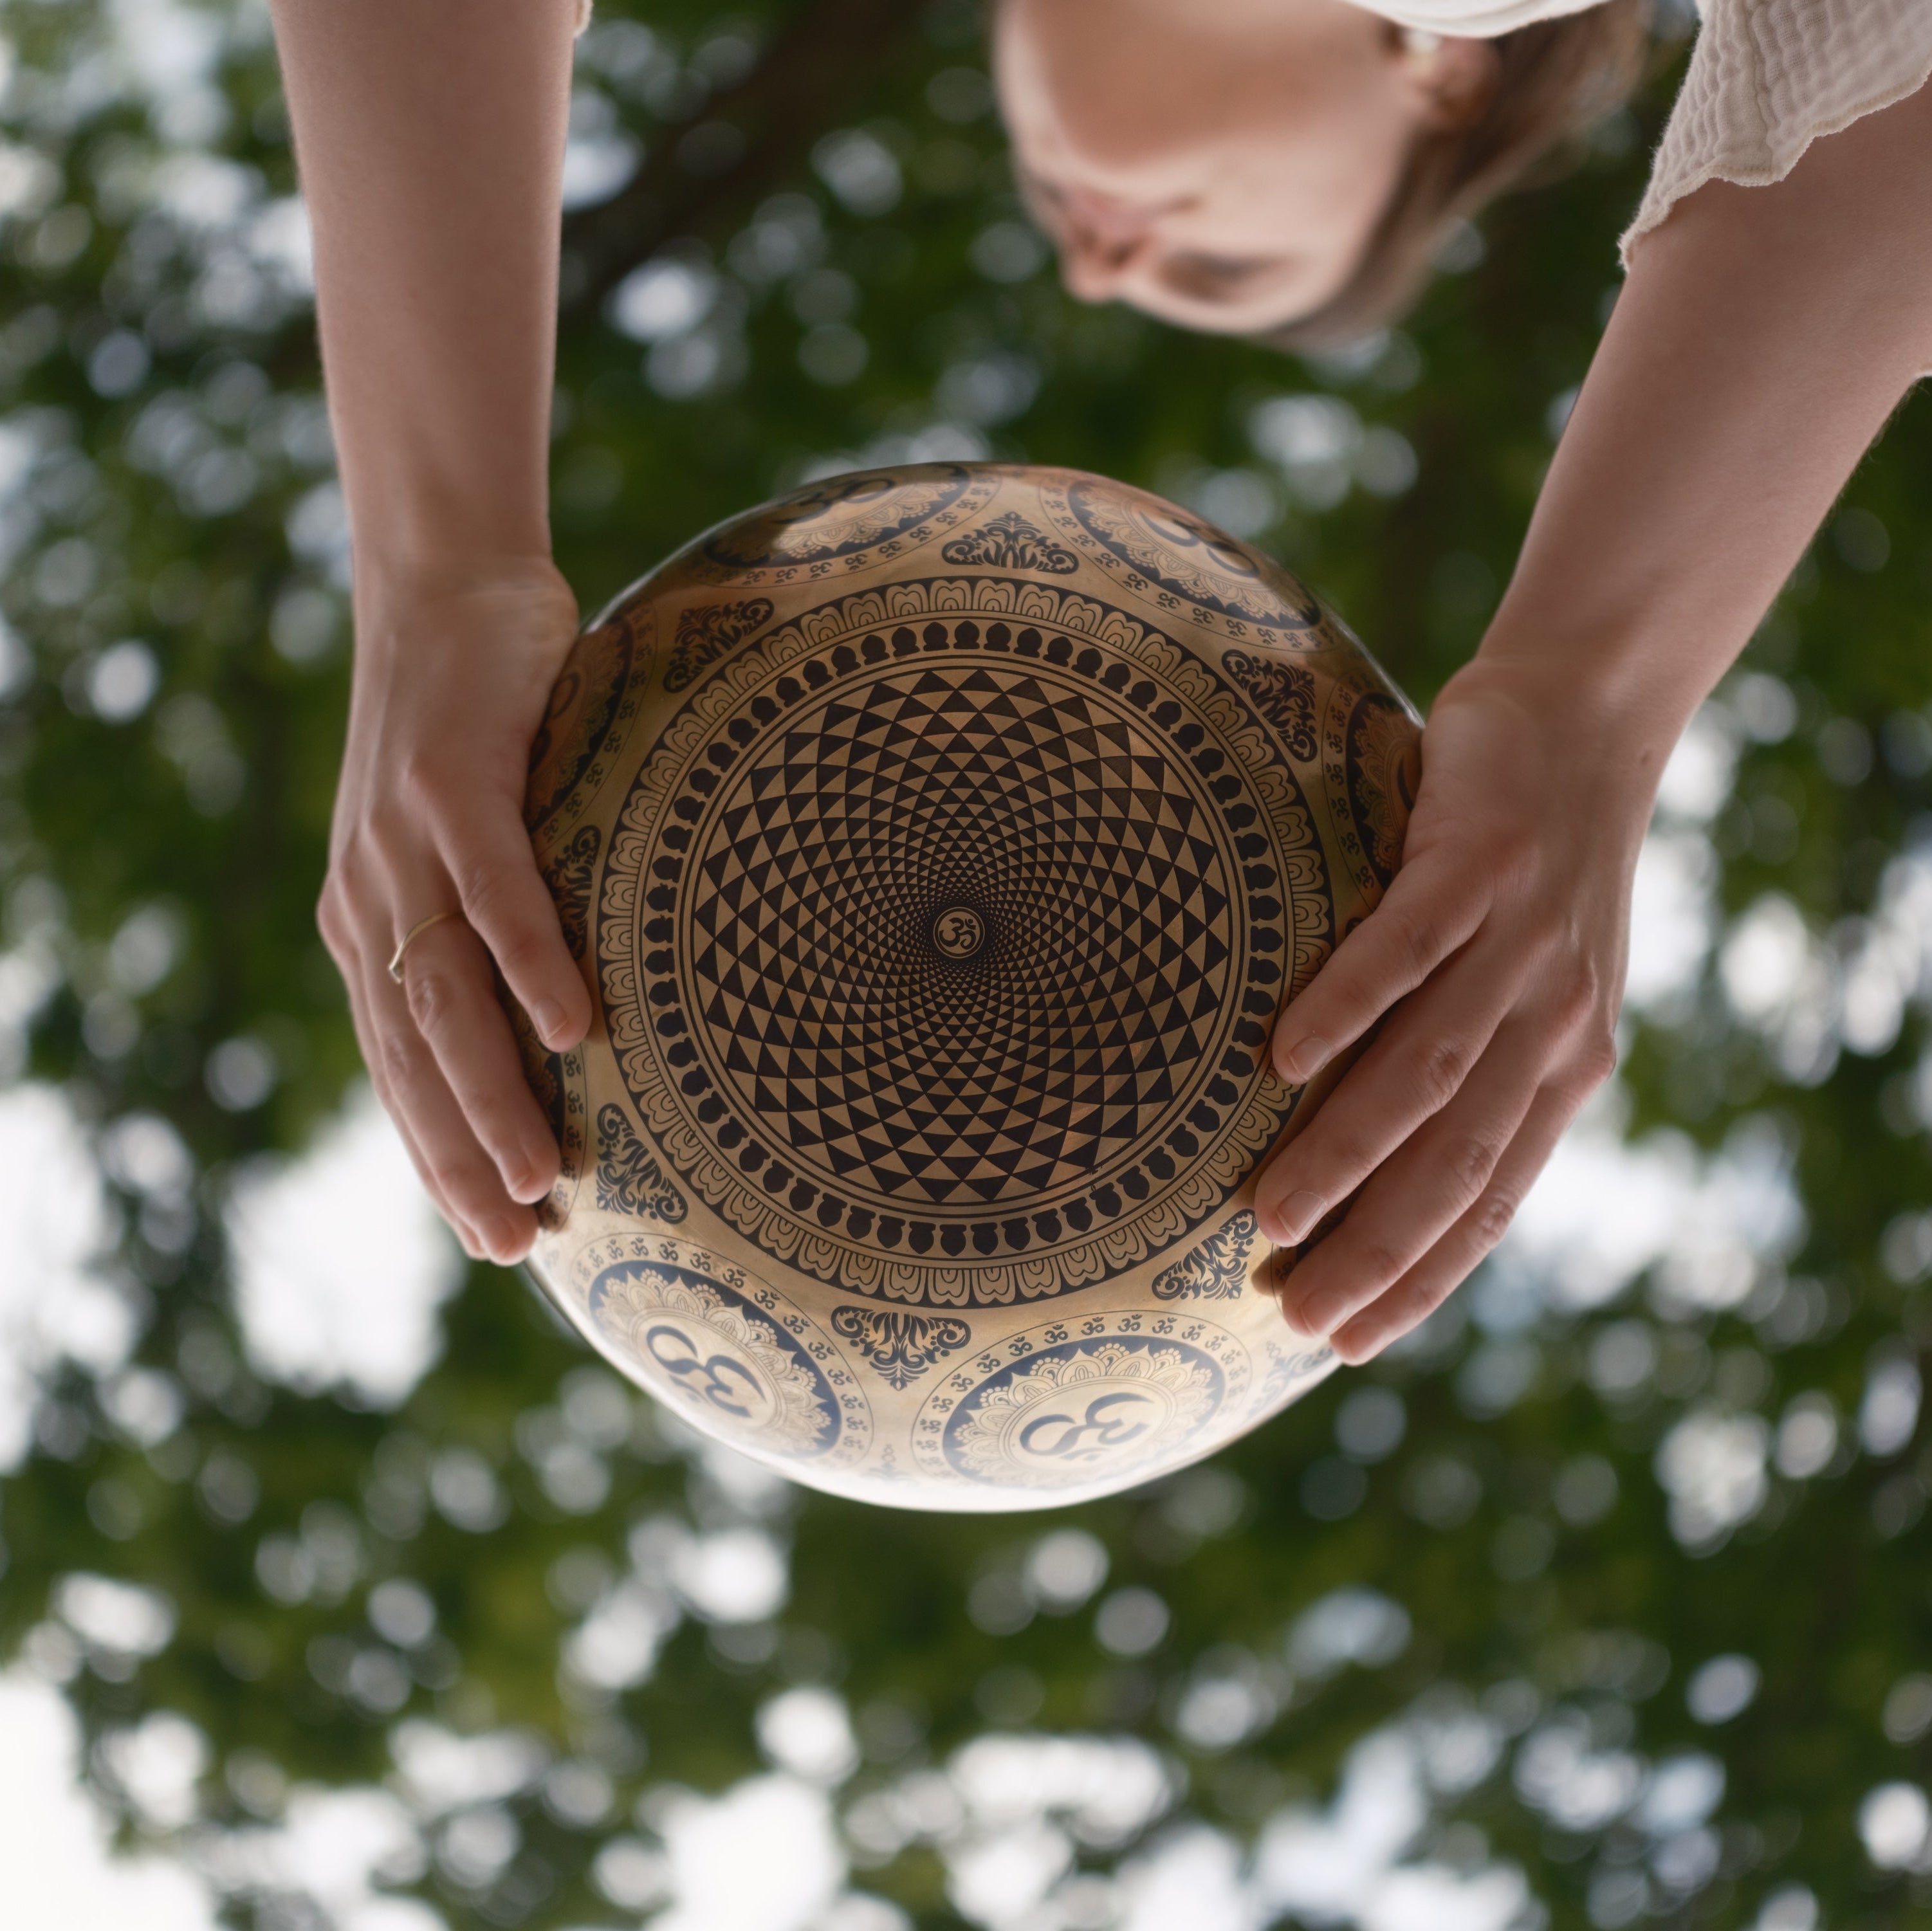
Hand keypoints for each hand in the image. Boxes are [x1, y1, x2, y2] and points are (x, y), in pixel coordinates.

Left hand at [318, 561, 591, 1263]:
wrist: (446, 586)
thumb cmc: (487, 721)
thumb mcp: (477, 837)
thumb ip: (501, 919)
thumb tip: (588, 1005)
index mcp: (372, 925)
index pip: (400, 1067)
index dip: (437, 1158)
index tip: (492, 1237)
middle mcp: (370, 901)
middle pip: (414, 1057)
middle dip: (459, 1159)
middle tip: (515, 1243)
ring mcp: (401, 845)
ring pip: (443, 996)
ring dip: (492, 1093)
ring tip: (543, 1173)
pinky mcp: (449, 786)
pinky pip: (496, 892)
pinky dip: (531, 963)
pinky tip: (576, 1027)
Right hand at [1254, 658, 1653, 1360]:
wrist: (1586, 723)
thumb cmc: (1528, 866)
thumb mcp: (1534, 983)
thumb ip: (1479, 1065)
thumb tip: (1373, 1155)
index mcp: (1566, 1065)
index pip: (1494, 1199)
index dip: (1424, 1280)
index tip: (1346, 1343)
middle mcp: (1555, 1021)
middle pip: (1459, 1160)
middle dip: (1378, 1249)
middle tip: (1294, 1313)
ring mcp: (1521, 944)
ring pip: (1430, 1071)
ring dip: (1348, 1154)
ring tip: (1268, 1215)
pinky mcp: (1480, 865)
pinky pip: (1406, 949)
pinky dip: (1347, 1008)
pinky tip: (1282, 1059)